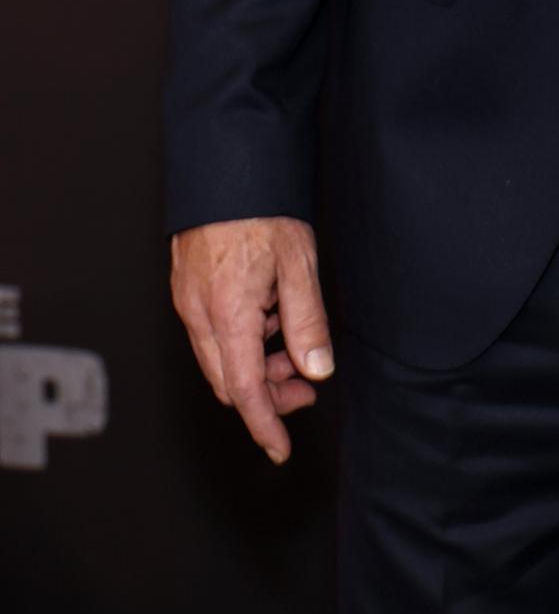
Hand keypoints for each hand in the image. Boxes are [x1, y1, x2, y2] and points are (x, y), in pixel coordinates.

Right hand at [169, 215, 332, 464]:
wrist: (226, 165)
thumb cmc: (263, 209)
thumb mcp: (299, 264)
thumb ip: (307, 321)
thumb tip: (316, 369)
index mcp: (228, 315)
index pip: (244, 391)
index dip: (264, 425)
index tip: (280, 449)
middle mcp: (199, 315)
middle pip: (229, 381)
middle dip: (266, 395)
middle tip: (305, 385)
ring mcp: (188, 302)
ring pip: (219, 359)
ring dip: (255, 367)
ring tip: (292, 347)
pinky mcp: (187, 288)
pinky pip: (212, 334)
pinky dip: (241, 342)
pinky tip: (268, 319)